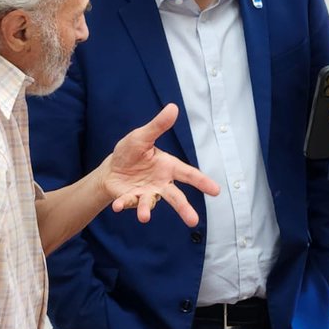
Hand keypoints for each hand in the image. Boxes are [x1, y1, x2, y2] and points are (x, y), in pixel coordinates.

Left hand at [104, 104, 219, 223]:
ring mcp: (146, 193)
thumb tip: (173, 107)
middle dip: (184, 209)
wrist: (111, 169)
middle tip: (193, 221)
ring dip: (146, 210)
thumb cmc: (131, 152)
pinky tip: (118, 206)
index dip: (203, 182)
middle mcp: (160, 183)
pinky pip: (129, 202)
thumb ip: (157, 126)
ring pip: (150, 204)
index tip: (216, 191)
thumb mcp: (142, 136)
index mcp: (167, 167)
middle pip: (176, 197)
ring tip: (144, 217)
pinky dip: (124, 204)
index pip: (189, 174)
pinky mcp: (131, 199)